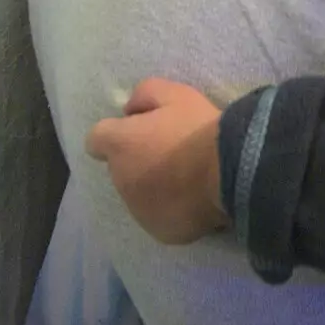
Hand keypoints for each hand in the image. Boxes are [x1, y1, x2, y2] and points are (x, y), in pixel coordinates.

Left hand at [85, 77, 230, 243]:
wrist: (228, 173)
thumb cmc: (198, 130)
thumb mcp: (174, 93)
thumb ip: (145, 94)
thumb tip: (131, 109)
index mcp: (119, 145)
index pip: (96, 140)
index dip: (116, 135)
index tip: (140, 133)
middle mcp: (120, 180)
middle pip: (121, 169)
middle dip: (139, 161)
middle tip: (174, 153)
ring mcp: (139, 210)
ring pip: (140, 196)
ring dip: (154, 187)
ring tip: (188, 178)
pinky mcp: (159, 231)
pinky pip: (161, 217)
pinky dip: (172, 209)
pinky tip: (195, 199)